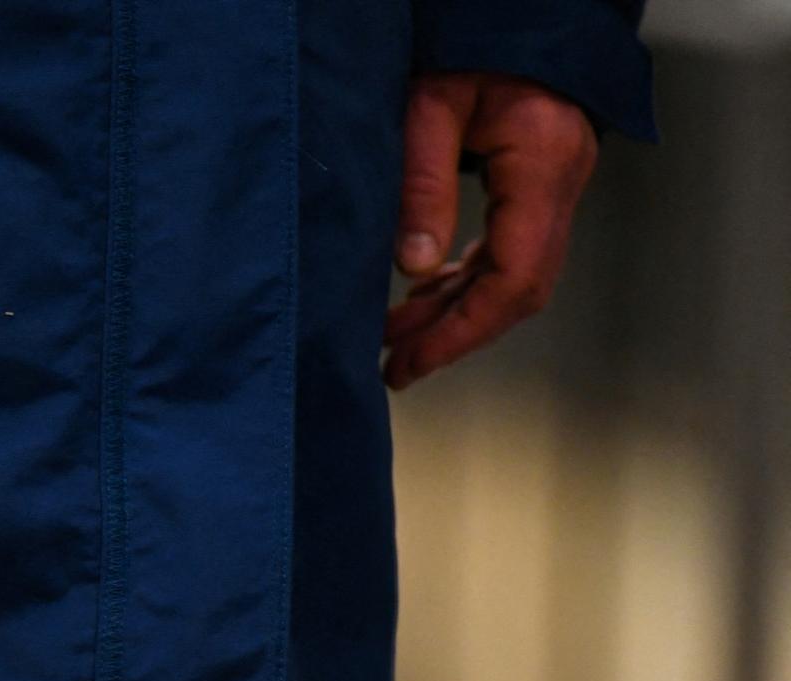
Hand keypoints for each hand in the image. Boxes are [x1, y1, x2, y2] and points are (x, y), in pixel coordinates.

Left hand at [382, 74, 597, 389]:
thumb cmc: (474, 44)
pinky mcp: (539, 184)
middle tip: (396, 368)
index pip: (516, 275)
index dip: (465, 329)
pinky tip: (422, 301)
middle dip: (457, 333)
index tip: (414, 360)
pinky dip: (465, 282)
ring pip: (514, 274)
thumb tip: (415, 267)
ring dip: (457, 312)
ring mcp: (556, 184)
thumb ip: (421, 185)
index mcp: (542, 164)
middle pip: (520, 287)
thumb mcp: (431, 107)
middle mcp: (561, 181)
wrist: (517, 12)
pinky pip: (508, 249)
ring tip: (397, 344)